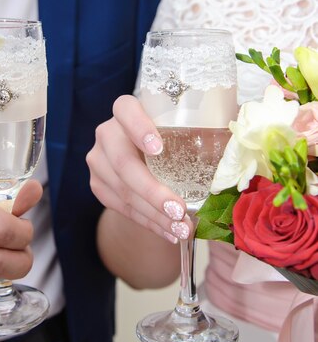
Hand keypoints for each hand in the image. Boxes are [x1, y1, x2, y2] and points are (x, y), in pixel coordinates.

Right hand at [87, 95, 191, 243]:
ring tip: (182, 228)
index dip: (139, 127)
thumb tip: (243, 136)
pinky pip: (122, 208)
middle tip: (180, 211)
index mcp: (126, 110)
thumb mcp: (182, 125)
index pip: (125, 109)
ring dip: (155, 215)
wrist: (141, 155)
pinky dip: (148, 222)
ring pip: (123, 191)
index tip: (158, 148)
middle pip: (123, 162)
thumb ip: (204, 126)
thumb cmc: (172, 135)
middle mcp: (107, 133)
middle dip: (153, 191)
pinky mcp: (98, 185)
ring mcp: (98, 160)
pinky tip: (169, 231)